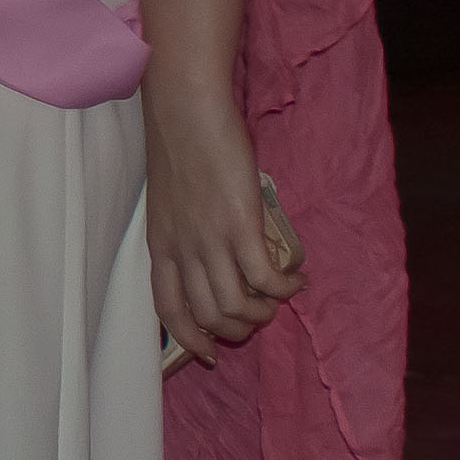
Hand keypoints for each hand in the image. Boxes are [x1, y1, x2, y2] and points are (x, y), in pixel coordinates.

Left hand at [146, 98, 300, 361]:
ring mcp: (210, 240)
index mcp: (161, 246)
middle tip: (260, 314)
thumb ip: (186, 229)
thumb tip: (215, 248)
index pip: (167, 310)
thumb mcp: (170, 199)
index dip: (189, 338)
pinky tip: (298, 278)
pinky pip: (265, 278)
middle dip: (238, 328)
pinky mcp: (240, 226)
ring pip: (236, 306)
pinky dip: (285, 287)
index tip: (210, 350)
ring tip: (280, 297)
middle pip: (209, 316)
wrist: (186, 108)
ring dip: (264, 312)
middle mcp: (182, 251)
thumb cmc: (181, 143)